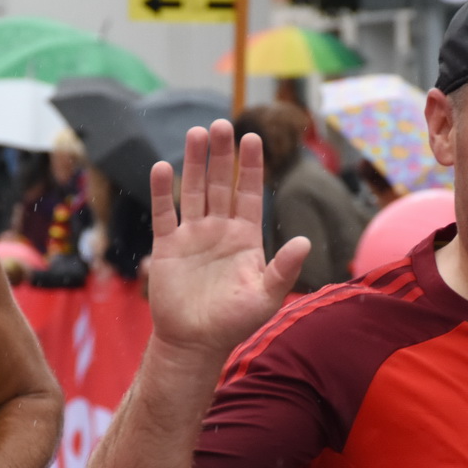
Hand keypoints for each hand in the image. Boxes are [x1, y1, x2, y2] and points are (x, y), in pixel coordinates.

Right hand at [144, 121, 308, 361]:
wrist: (195, 343)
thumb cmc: (234, 323)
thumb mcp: (266, 296)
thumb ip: (284, 269)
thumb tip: (304, 242)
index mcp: (246, 238)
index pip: (250, 193)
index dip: (251, 166)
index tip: (253, 138)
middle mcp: (219, 231)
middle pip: (221, 184)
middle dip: (222, 154)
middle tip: (221, 124)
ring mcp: (192, 236)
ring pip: (194, 191)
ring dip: (195, 163)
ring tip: (196, 133)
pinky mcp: (167, 247)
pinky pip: (164, 214)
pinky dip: (162, 192)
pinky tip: (162, 167)